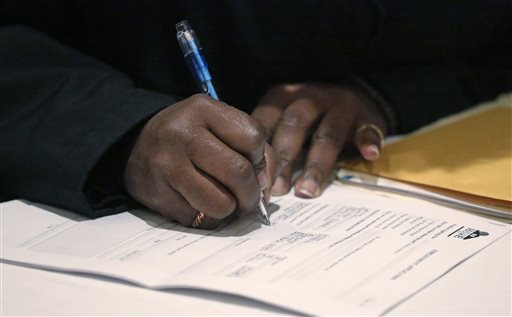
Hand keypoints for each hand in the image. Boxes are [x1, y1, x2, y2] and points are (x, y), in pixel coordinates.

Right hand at [124, 94, 280, 228]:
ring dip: (230, 209)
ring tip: (226, 202)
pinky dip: (208, 218)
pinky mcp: (156, 193)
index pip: (253, 138)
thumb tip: (266, 187)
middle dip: (251, 194)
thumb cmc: (190, 138)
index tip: (256, 169)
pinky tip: (202, 205)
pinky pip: (199, 219)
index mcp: (203, 109)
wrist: (136, 147)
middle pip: (239, 172)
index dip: (262, 160)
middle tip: (249, 199)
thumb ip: (254, 150)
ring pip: (221, 202)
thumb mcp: (219, 127)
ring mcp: (166, 164)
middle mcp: (182, 133)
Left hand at [251, 83, 386, 197]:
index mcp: (282, 98)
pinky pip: (366, 129)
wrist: (355, 97)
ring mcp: (338, 106)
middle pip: (294, 126)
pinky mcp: (365, 116)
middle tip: (277, 189)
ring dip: (317, 164)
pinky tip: (369, 156)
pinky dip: (367, 141)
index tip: (254, 180)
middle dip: (284, 159)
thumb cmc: (309, 119)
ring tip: (308, 190)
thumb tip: (249, 179)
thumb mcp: (283, 121)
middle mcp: (309, 98)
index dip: (259, 151)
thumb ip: (269, 142)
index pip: (266, 121)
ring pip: (327, 134)